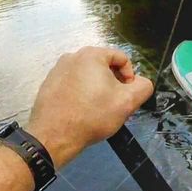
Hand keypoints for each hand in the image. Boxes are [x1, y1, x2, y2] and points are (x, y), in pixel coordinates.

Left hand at [26, 47, 152, 166]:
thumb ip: (143, 87)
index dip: (130, 77)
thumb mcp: (127, 102)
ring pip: (87, 76)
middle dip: (113, 84)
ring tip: (97, 110)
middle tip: (114, 104)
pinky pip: (72, 84)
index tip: (127, 96)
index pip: (122, 58)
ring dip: (97, 89)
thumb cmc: (92, 115)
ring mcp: (57, 70)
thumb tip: (141, 83)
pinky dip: (80, 94)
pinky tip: (80, 111)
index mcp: (91, 54)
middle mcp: (72, 56)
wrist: (54, 136)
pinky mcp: (48, 84)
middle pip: (103, 66)